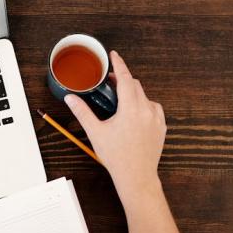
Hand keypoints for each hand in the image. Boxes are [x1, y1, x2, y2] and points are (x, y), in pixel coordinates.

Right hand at [65, 50, 165, 201]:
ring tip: (121, 102)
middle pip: (135, 85)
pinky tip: (135, 114)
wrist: (136, 176)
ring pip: (145, 96)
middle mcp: (146, 110)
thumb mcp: (96, 132)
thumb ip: (82, 112)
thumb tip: (70, 98)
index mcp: (130, 108)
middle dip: (123, 80)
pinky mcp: (162, 126)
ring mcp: (156, 118)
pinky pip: (154, 108)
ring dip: (133, 94)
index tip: (114, 55)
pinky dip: (144, 106)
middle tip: (110, 82)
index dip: (119, 64)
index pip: (125, 78)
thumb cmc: (116, 157)